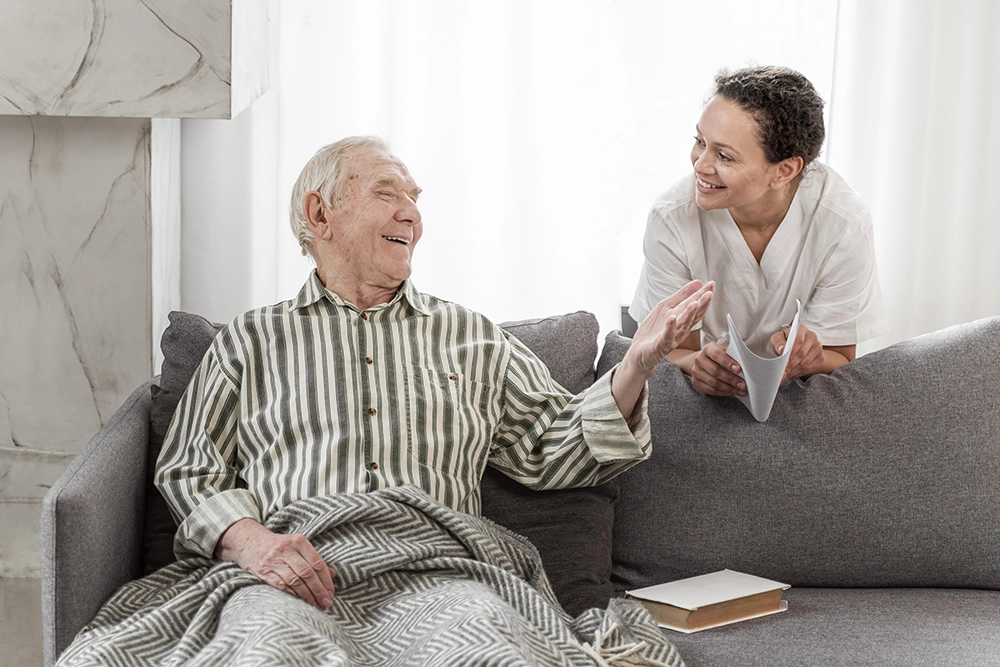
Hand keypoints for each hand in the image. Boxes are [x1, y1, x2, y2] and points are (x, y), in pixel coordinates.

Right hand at [215, 518, 336, 609]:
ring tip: (315, 605)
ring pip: (295, 582)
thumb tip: (332, 575)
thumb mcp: (298, 547)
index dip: (326, 580)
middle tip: (326, 602)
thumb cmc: (280, 546)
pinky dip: (293, 596)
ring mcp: (273, 560)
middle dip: (318, 590)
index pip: (317, 563)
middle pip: (307, 573)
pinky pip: (281, 587)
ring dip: (307, 596)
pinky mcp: (263, 571)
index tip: (331, 592)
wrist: (251, 542)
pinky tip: (301, 602)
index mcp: (298, 541)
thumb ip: (314, 560)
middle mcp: (286, 549)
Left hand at [626, 280, 714, 379]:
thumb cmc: (654, 331)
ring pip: (682, 326)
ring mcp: (671, 338)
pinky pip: (666, 336)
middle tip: (709, 294)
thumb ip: (681, 296)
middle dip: (701, 305)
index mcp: (682, 320)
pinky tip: (672, 319)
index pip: (695, 306)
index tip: (711, 285)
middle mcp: (680, 329)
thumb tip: (697, 283)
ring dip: (688, 315)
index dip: (703, 296)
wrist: (639, 352)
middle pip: (693, 316)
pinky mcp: (660, 345)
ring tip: (694, 304)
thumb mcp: (666, 308)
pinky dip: (670, 328)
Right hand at [690, 342, 746, 396]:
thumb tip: (745, 369)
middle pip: (716, 371)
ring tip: (739, 390)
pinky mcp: (696, 382)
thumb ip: (731, 358)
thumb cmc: (717, 357)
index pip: (717, 355)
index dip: (728, 362)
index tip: (738, 370)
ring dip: (729, 388)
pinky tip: (731, 392)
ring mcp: (696, 372)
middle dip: (731, 379)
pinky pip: (710, 390)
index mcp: (707, 349)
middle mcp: (699, 360)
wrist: (702, 361)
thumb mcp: (723, 351)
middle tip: (743, 384)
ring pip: (713, 383)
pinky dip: (723, 392)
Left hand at [771, 324, 823, 381]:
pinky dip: (800, 373)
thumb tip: (781, 350)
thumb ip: (778, 342)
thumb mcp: (777, 339)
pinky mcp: (820, 357)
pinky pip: (811, 367)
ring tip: (785, 376)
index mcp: (801, 329)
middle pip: (802, 353)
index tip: (784, 362)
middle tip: (782, 373)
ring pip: (806, 362)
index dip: (791, 352)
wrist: (794, 348)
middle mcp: (812, 336)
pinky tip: (792, 374)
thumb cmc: (785, 342)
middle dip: (791, 365)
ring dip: (794, 371)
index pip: (798, 340)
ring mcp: (818, 347)